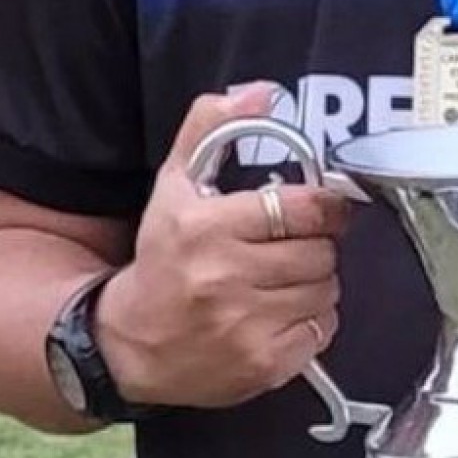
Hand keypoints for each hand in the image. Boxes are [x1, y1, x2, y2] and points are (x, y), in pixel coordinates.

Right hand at [95, 84, 353, 409]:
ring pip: (327, 289)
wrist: (130, 344)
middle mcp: (224, 278)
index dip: (323, 207)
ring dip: (315, 282)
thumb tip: (262, 92)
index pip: (303, 208)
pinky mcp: (262, 364)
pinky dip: (312, 321)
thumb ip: (212, 128)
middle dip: (315, 246)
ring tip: (282, 280)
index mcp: (205, 227)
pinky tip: (279, 313)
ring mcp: (244, 326)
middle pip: (321, 251)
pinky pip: (322, 330)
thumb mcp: (174, 185)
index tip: (317, 209)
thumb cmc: (161, 258)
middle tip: (292, 247)